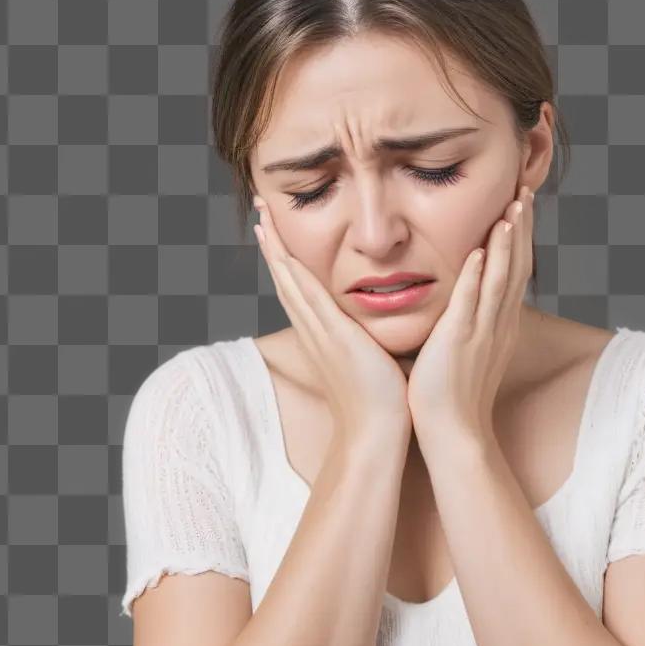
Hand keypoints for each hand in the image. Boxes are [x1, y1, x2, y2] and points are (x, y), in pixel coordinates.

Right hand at [253, 196, 411, 447]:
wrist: (375, 432)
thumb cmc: (381, 402)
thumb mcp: (373, 359)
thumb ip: (372, 339)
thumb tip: (384, 326)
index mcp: (324, 335)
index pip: (300, 289)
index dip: (286, 260)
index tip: (277, 231)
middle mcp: (314, 331)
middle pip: (286, 279)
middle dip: (273, 245)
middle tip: (260, 213)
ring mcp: (319, 333)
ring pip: (290, 282)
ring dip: (275, 249)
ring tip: (262, 219)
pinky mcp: (331, 335)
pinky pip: (307, 296)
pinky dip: (292, 272)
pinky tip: (283, 249)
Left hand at [405, 185, 533, 440]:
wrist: (454, 433)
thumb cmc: (453, 395)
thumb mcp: (467, 350)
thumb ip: (467, 322)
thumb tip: (461, 303)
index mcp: (499, 325)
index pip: (514, 272)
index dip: (519, 238)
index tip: (520, 206)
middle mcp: (498, 324)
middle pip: (516, 266)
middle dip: (522, 227)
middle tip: (525, 191)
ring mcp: (482, 331)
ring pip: (501, 278)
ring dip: (508, 242)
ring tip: (513, 206)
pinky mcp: (460, 341)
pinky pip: (473, 302)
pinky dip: (479, 275)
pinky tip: (481, 249)